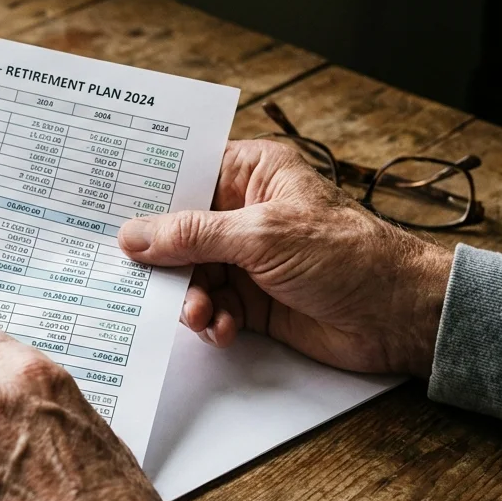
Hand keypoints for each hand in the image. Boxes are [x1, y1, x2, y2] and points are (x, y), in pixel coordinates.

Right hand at [119, 138, 453, 375]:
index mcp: (252, 172)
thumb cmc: (347, 255)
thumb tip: (133, 236)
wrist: (397, 315)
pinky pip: (210, 306)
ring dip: (189, 297)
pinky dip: (209, 320)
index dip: (146, 193)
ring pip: (189, 275)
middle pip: (177, 231)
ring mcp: (247, 257)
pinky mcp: (252, 298)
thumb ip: (192, 236)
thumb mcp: (261, 236)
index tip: (104, 210)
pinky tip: (222, 328)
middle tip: (137, 277)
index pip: (184, 174)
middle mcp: (244, 211)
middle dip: (161, 260)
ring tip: (200, 313)